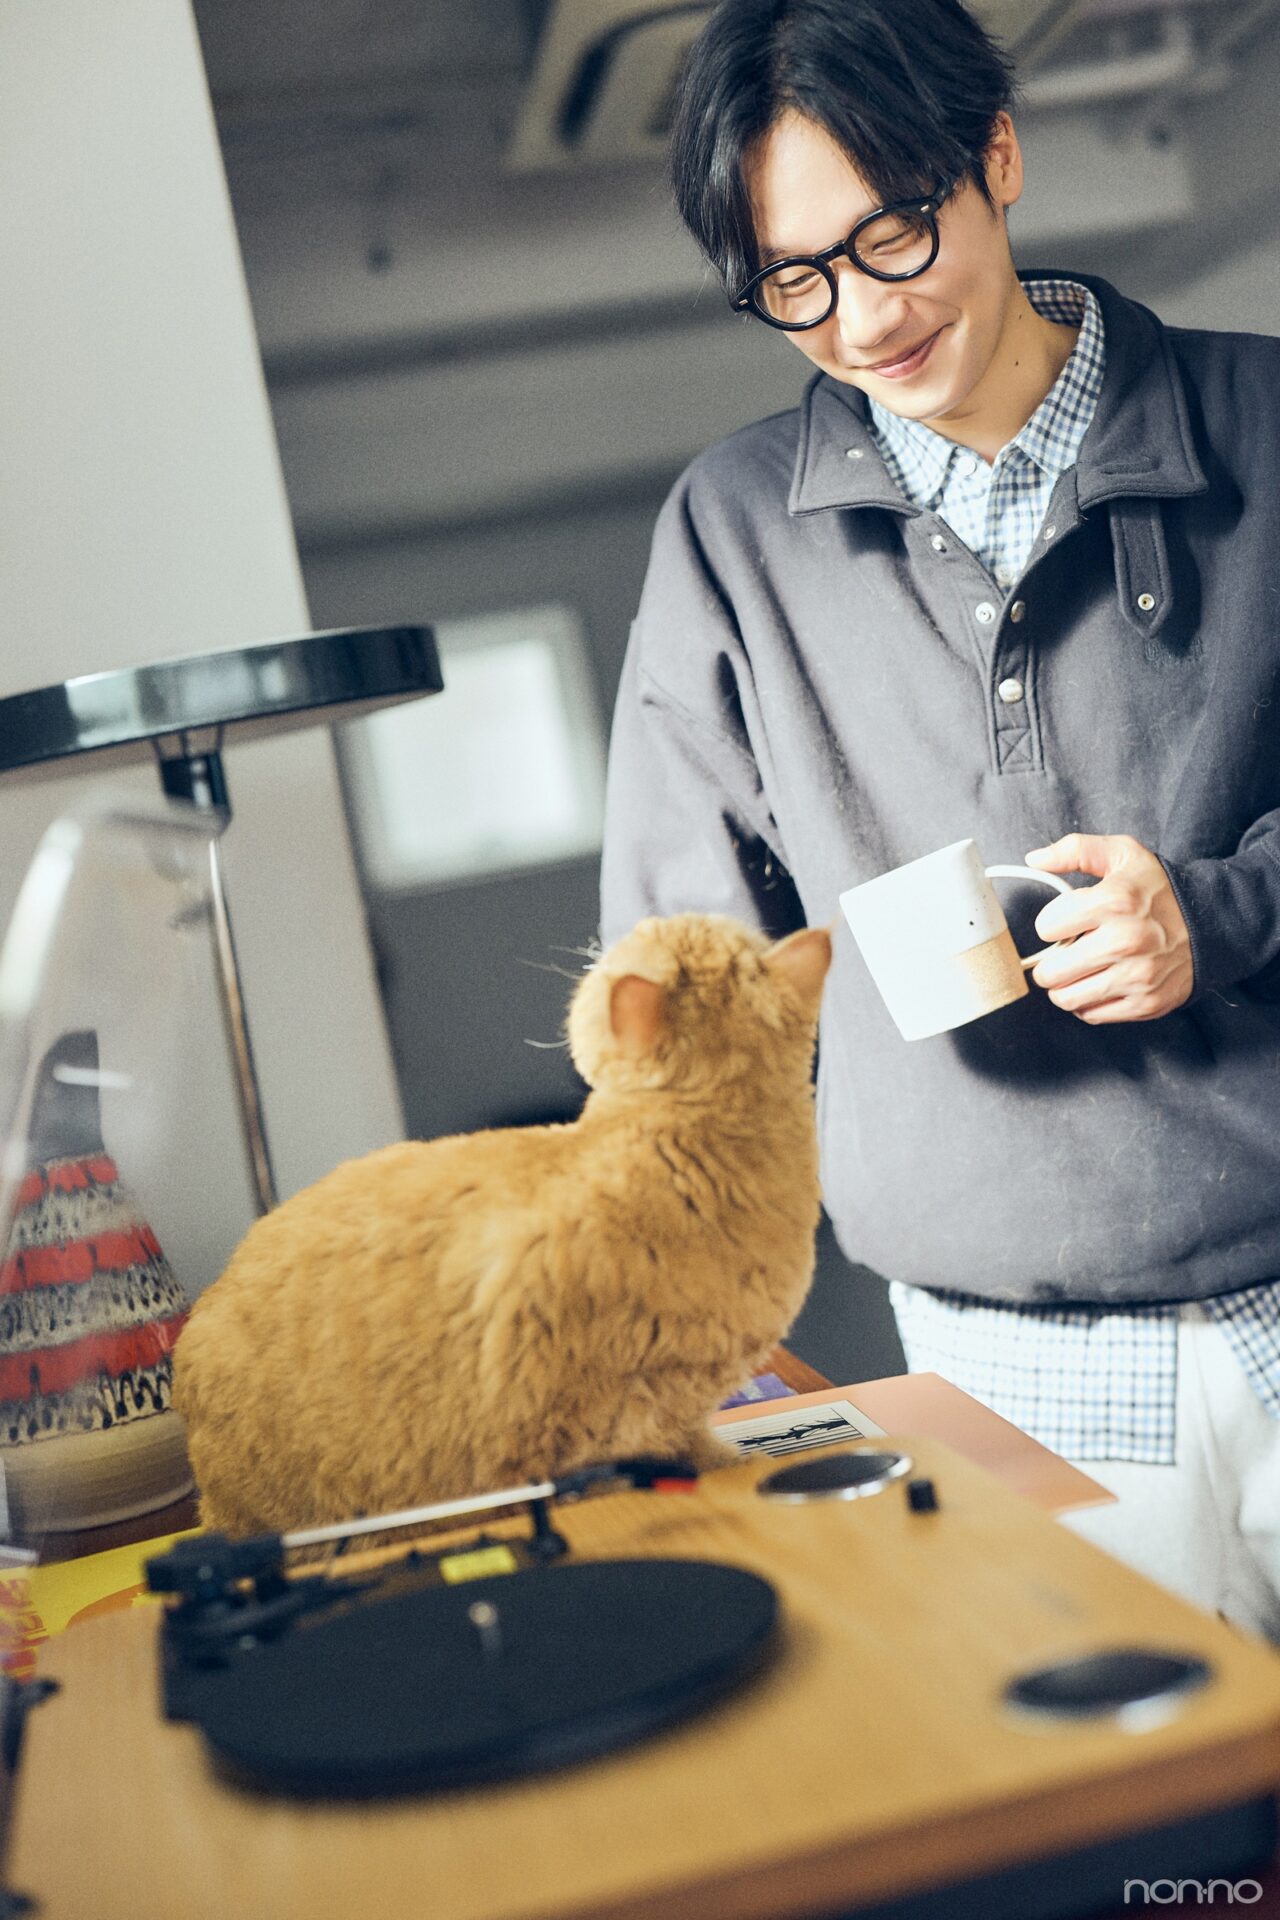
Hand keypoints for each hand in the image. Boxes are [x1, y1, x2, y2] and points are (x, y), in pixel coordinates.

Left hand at [1022, 833, 1193, 1023]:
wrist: (1212, 923)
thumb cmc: (1160, 889)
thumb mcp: (1122, 854)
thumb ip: (1075, 850)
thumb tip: (1034, 859)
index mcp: (1114, 902)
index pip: (1046, 928)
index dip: (1052, 924)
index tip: (1066, 922)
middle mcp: (1124, 942)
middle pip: (1050, 972)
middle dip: (1050, 962)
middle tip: (1064, 953)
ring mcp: (1136, 977)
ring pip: (1066, 998)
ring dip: (1064, 986)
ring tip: (1076, 971)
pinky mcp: (1145, 1003)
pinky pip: (1092, 1015)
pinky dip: (1087, 1003)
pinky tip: (1098, 983)